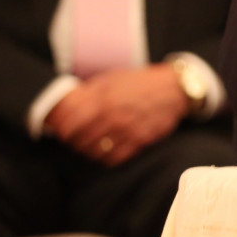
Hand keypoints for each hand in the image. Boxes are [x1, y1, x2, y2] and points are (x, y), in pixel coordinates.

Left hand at [43, 64, 188, 166]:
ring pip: (95, 151)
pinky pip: (114, 158)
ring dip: (87, 151)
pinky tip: (104, 151)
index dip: (62, 129)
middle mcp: (113, 116)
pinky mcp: (140, 141)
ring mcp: (127, 130)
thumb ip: (90, 91)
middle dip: (73, 142)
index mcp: (103, 99)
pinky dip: (104, 158)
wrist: (174, 89)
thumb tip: (68, 102)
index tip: (61, 130)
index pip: (70, 123)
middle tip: (72, 140)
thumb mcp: (112, 78)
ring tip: (86, 147)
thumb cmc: (140, 82)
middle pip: (80, 139)